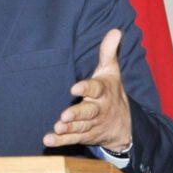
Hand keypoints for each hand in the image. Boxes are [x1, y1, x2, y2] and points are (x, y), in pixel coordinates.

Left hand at [43, 29, 131, 150]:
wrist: (125, 125)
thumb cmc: (112, 92)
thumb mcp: (111, 71)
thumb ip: (108, 52)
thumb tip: (115, 30)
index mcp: (103, 92)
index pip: (96, 89)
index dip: (86, 88)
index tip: (75, 88)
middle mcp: (98, 109)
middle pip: (88, 112)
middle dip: (77, 114)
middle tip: (65, 116)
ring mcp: (92, 124)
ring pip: (80, 127)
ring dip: (69, 129)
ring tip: (57, 128)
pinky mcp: (85, 136)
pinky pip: (73, 139)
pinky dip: (61, 141)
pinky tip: (48, 139)